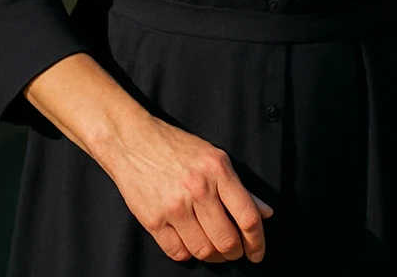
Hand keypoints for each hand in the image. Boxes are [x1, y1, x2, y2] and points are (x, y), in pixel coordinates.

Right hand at [98, 114, 273, 263]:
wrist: (130, 140)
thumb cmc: (174, 147)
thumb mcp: (213, 157)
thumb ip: (240, 187)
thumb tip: (265, 212)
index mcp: (218, 170)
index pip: (248, 218)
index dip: (258, 242)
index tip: (257, 252)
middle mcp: (198, 189)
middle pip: (227, 241)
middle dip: (235, 253)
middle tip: (233, 252)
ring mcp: (174, 206)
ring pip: (204, 251)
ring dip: (213, 256)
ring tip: (212, 249)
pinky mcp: (153, 219)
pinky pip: (178, 252)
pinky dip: (187, 253)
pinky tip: (188, 242)